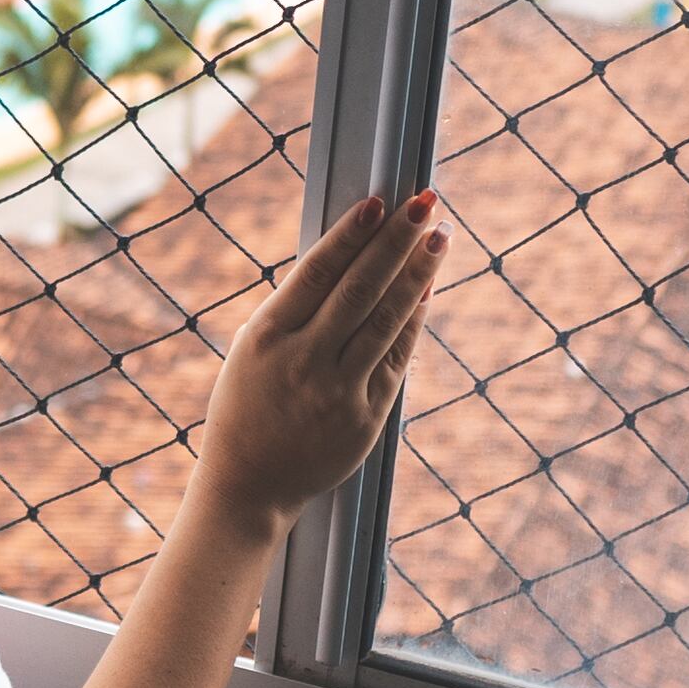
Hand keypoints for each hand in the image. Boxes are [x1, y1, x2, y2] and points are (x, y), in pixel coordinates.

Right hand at [196, 192, 444, 531]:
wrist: (249, 485)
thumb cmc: (247, 407)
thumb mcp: (252, 352)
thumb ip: (294, 312)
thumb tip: (349, 261)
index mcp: (267, 338)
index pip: (317, 274)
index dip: (351, 236)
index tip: (379, 201)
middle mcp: (304, 362)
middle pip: (360, 290)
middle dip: (396, 242)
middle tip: (426, 202)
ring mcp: (339, 392)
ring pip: (387, 321)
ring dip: (418, 274)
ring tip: (440, 236)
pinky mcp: (366, 417)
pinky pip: (396, 358)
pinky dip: (413, 320)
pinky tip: (427, 291)